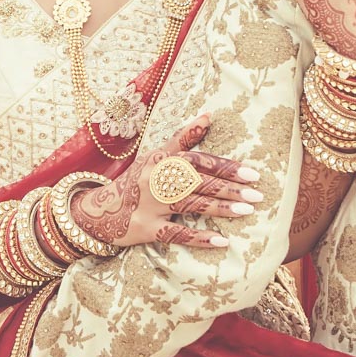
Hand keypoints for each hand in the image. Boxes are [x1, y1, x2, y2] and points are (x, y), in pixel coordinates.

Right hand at [69, 111, 262, 249]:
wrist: (98, 210)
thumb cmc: (136, 181)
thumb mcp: (155, 156)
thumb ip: (182, 139)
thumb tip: (209, 115)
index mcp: (160, 160)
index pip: (197, 160)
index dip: (224, 166)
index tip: (251, 173)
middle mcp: (155, 180)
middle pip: (197, 182)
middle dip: (229, 188)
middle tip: (257, 194)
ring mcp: (150, 205)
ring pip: (190, 205)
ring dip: (220, 208)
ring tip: (246, 212)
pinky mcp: (146, 229)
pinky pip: (176, 233)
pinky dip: (199, 237)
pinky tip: (221, 241)